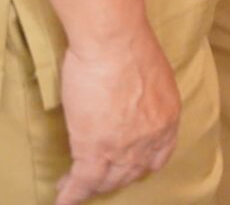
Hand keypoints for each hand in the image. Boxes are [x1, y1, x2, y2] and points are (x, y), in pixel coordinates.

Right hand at [54, 25, 179, 203]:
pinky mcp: (94, 149)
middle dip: (113, 178)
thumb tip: (129, 98)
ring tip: (73, 185)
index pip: (158, 156)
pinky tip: (63, 200)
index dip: (140, 164)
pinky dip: (72, 194)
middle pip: (131, 172)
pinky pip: (83, 181)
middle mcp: (150, 139)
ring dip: (90, 186)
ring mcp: (124, 148)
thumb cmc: (130, 45)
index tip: (127, 165)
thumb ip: (144, 95)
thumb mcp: (151, 74)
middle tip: (97, 178)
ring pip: (106, 180)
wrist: (114, 41)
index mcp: (167, 118)